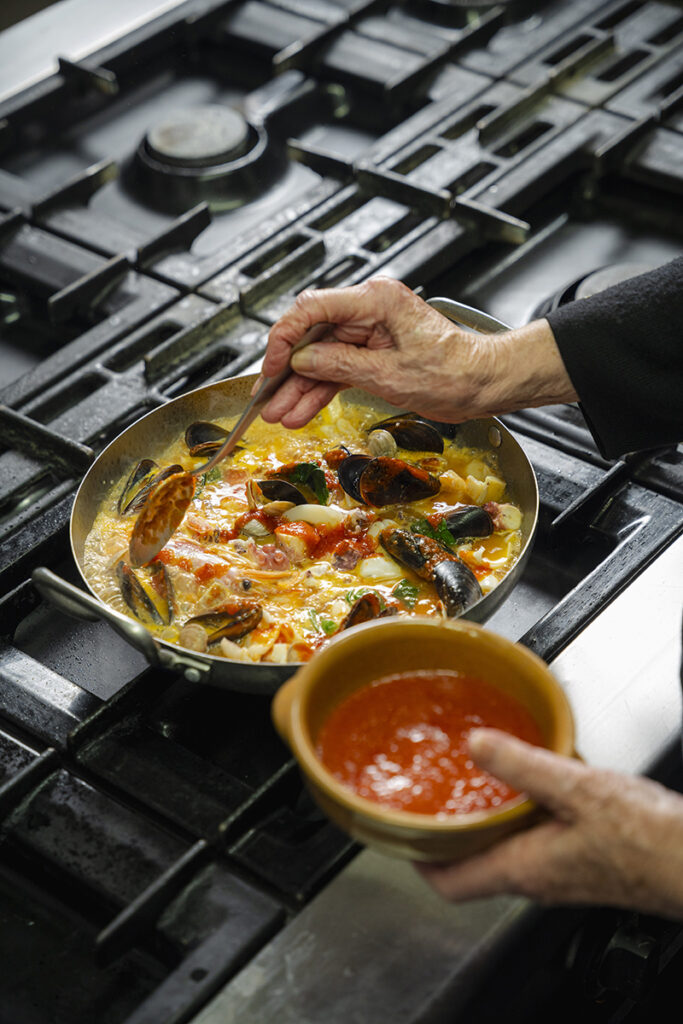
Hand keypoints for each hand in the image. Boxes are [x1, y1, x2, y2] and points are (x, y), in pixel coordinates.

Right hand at [259, 278, 576, 427]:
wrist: (485, 384)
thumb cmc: (455, 372)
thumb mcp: (390, 374)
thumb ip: (339, 366)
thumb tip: (302, 363)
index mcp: (375, 300)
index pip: (312, 310)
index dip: (285, 340)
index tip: (272, 368)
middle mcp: (370, 310)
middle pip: (312, 336)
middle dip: (288, 371)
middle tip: (268, 398)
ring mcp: (371, 331)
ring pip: (322, 358)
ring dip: (301, 388)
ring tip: (280, 413)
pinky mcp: (374, 352)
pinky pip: (338, 369)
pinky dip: (321, 391)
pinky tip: (302, 410)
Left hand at [415, 729, 682, 919]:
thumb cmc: (647, 840)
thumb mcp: (575, 790)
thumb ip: (521, 766)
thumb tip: (476, 745)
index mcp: (523, 868)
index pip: (450, 883)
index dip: (419, 860)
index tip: (403, 832)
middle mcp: (537, 876)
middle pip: (474, 861)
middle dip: (451, 830)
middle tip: (434, 795)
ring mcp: (560, 870)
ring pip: (507, 845)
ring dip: (489, 816)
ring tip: (475, 778)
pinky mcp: (582, 856)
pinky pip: (538, 833)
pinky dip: (526, 808)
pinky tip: (537, 775)